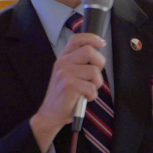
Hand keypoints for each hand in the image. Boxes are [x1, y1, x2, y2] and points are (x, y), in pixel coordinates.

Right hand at [30, 33, 105, 152]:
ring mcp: (65, 73)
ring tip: (87, 90)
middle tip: (94, 77)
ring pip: (94, 72)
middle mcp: (62, 63)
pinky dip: (92, 95)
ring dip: (96, 84)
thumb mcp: (68, 75)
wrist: (50, 114)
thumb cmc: (64, 96)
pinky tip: (84, 98)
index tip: (102, 43)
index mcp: (63, 58)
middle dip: (99, 64)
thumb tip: (98, 57)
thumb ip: (79, 64)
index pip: (77, 38)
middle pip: (89, 51)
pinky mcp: (69, 85)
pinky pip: (92, 87)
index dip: (92, 38)